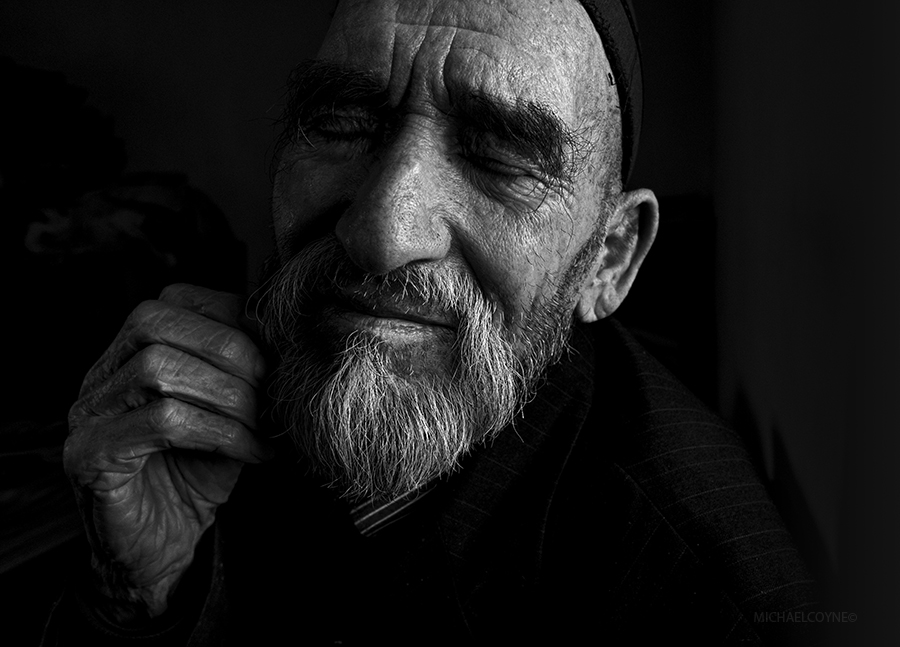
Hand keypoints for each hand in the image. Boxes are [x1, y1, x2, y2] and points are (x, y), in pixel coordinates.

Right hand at [64, 284, 272, 620]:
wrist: (165, 550)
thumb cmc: (199, 474)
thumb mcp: (230, 411)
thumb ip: (245, 372)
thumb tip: (291, 339)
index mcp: (131, 353)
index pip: (175, 299)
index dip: (232, 319)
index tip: (277, 354)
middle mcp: (100, 375)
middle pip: (157, 322)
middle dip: (229, 351)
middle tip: (271, 390)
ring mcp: (87, 413)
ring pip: (157, 368)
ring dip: (229, 395)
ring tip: (263, 425)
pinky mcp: (91, 454)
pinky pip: (161, 422)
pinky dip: (219, 432)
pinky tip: (250, 451)